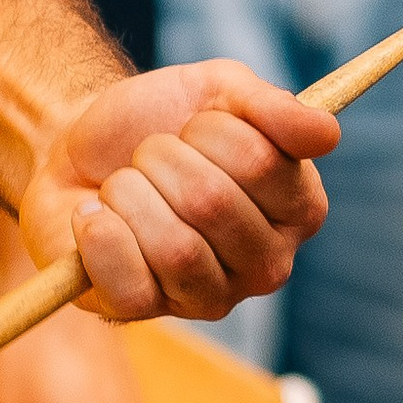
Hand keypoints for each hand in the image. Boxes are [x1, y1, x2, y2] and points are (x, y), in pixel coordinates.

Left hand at [17, 59, 336, 321]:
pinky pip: (127, 278)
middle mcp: (266, 264)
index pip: (262, 162)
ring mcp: (208, 297)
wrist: (75, 146)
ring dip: (127, 192)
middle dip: (162, 159)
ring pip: (172, 246)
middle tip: (148, 156)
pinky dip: (97, 230)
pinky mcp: (142, 312)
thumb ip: (271, 106)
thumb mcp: (217, 91)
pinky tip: (95, 216)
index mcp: (298, 209)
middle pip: (211, 202)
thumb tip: (327, 133)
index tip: (193, 126)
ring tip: (122, 187)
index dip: (211, 130)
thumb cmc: (157, 122)